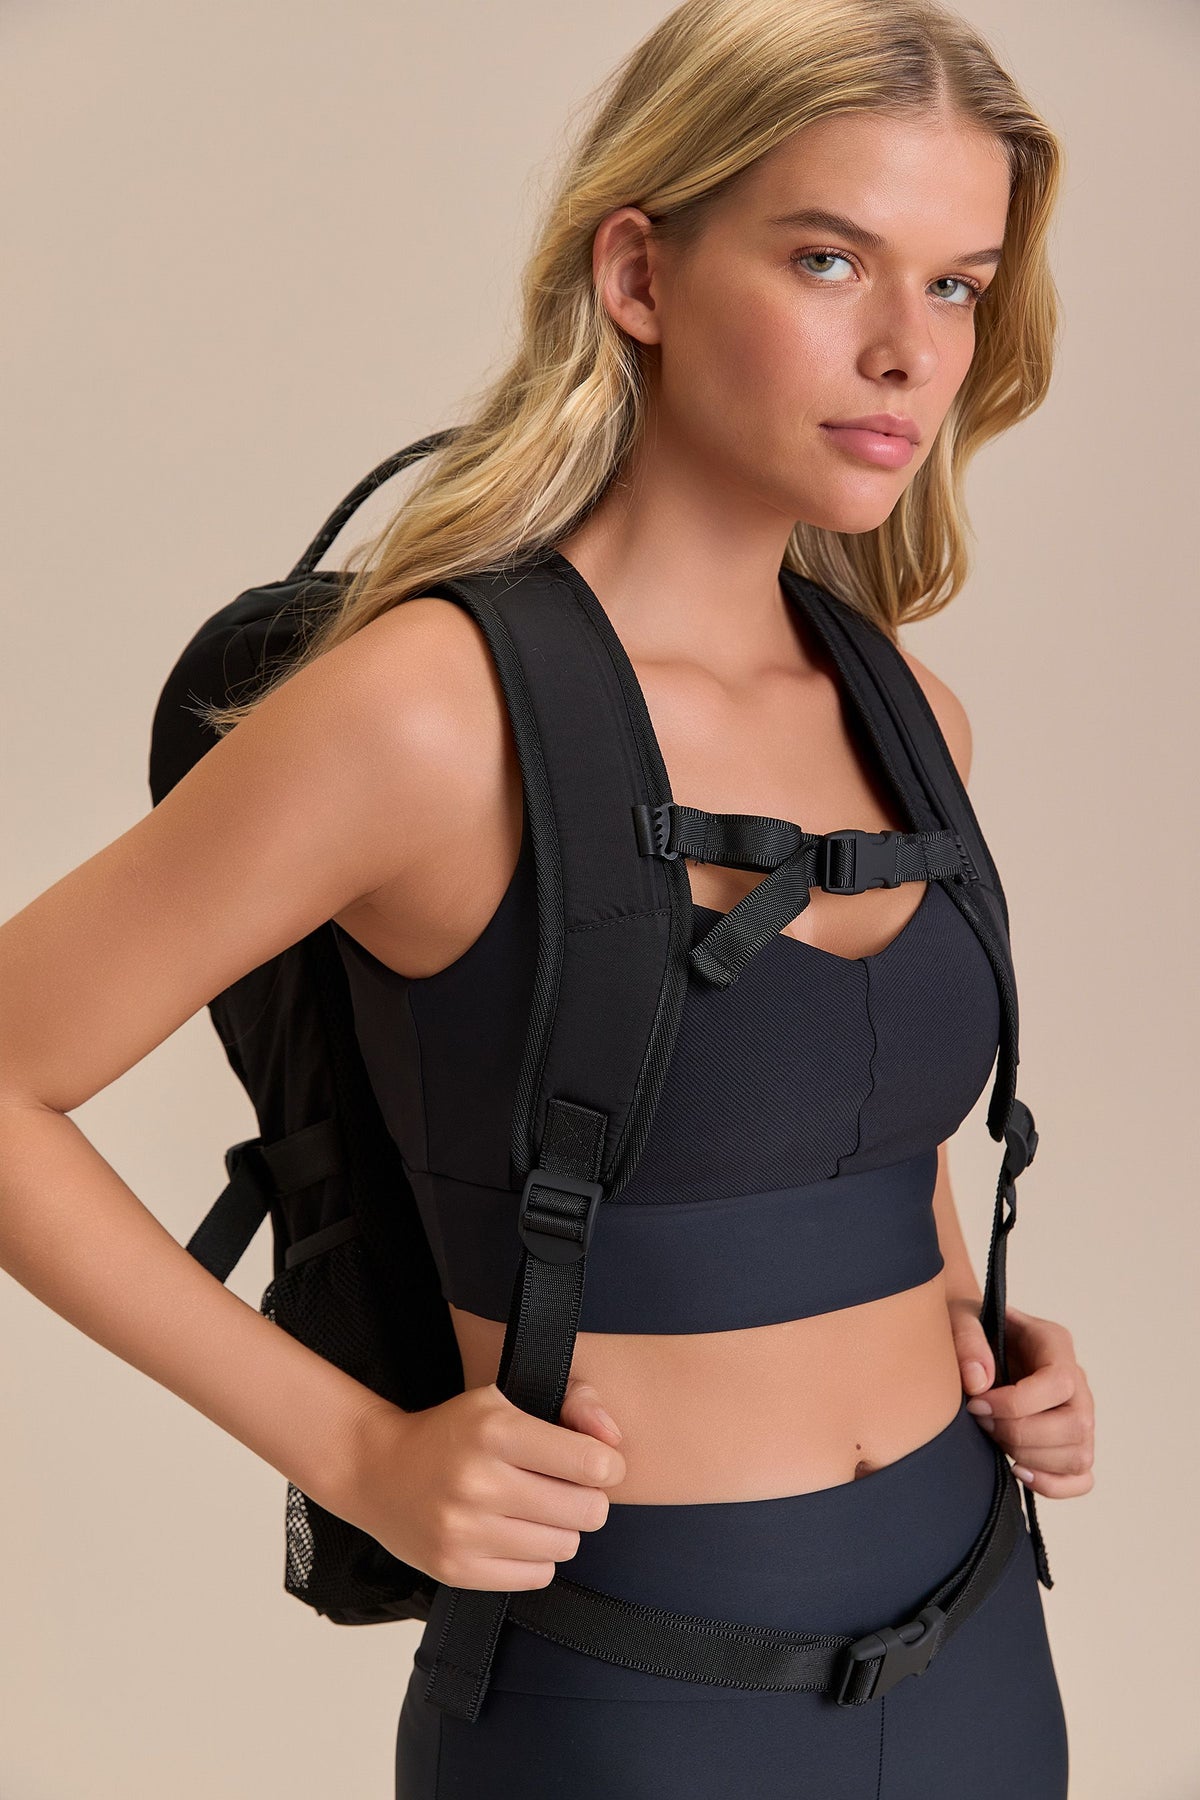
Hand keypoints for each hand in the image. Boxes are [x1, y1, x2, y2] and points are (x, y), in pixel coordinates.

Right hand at [342, 1374, 625, 1591]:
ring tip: (535, 1510)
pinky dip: (536, 1558)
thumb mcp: (506, 1399)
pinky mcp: (456, 1570)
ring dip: (561, 1529)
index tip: (597, 1464)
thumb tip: (614, 1442)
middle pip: (586, 1511)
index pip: (590, 1463)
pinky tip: (515, 1535)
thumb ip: (573, 1405)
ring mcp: (465, 1532)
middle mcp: (479, 1482)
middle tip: (567, 1489)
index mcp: (494, 1431)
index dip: (607, 1466)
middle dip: (588, 1499)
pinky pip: (536, 1577)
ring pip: (564, 1546)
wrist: (378, 1471)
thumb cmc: (454, 1432)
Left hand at [951, 1298, 1094, 1497]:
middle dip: (1019, 1433)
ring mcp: (1080, 1416)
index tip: (977, 1405)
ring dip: (1030, 1457)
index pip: (1058, 1382)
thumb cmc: (973, 1329)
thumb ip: (967, 1338)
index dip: (1016, 1403)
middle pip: (1075, 1425)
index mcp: (1056, 1344)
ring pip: (1078, 1455)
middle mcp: (1077, 1382)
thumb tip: (979, 1382)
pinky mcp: (1072, 1445)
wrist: (976, 1343)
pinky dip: (1051, 1484)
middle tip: (982, 1423)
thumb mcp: (960, 1316)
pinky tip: (1016, 1469)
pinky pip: (1081, 1478)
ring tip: (994, 1438)